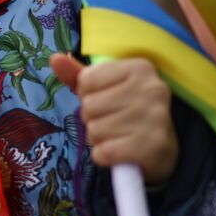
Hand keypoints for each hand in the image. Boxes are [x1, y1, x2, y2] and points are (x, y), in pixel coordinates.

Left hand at [50, 53, 177, 181]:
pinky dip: (104, 155)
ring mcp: (156, 119)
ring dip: (99, 137)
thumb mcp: (106, 88)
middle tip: (113, 121)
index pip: (86, 80)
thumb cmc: (126, 111)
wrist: (161, 149)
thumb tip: (54, 59)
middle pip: (89, 105)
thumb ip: (79, 75)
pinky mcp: (153, 148)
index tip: (108, 100)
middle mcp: (153, 90)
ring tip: (118, 136)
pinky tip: (121, 151)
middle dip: (93, 118)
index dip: (88, 95)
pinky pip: (103, 152)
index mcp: (141, 68)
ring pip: (94, 130)